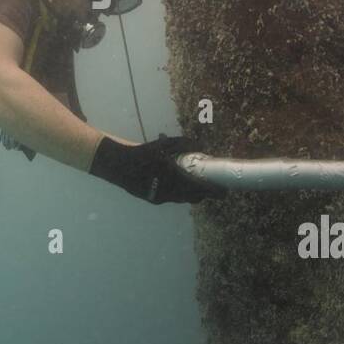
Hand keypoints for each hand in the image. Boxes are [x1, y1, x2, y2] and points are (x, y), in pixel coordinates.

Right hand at [89, 134, 225, 204]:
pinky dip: (178, 192)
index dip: (214, 192)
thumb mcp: (163, 144)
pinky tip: (176, 183)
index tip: (225, 192)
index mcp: (175, 178)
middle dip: (204, 194)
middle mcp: (170, 192)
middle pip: (194, 197)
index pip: (200, 189)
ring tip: (196, 184)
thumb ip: (183, 144)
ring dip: (191, 194)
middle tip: (212, 187)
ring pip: (182, 199)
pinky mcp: (154, 199)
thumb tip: (200, 145)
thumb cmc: (142, 153)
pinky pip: (172, 198)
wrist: (118, 166)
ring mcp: (161, 198)